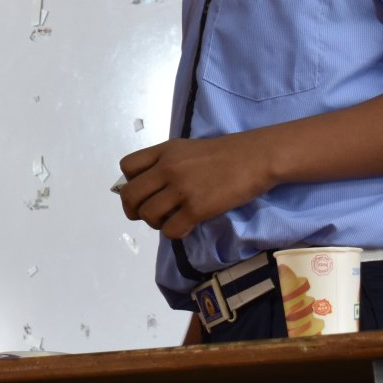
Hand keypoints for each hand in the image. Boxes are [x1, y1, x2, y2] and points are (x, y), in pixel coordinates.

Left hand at [116, 133, 273, 238]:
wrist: (256, 158)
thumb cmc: (224, 155)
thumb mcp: (186, 150)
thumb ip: (164, 164)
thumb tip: (146, 187)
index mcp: (164, 151)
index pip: (127, 167)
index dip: (130, 182)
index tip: (145, 190)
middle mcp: (167, 168)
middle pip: (130, 195)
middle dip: (134, 210)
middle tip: (149, 214)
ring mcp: (182, 188)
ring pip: (148, 215)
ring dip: (156, 222)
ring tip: (171, 218)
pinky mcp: (197, 208)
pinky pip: (171, 230)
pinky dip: (175, 232)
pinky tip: (186, 225)